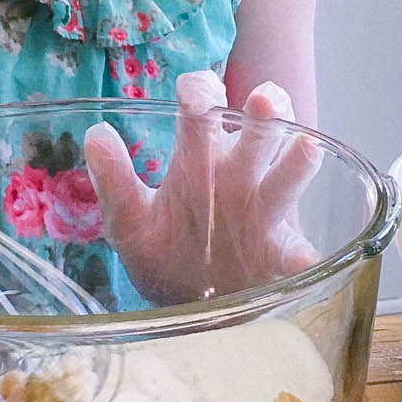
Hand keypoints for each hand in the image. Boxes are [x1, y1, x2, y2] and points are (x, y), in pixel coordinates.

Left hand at [83, 69, 320, 304]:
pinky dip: (303, 254)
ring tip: (305, 148)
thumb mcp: (130, 221)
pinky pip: (297, 249)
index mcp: (199, 155)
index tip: (194, 102)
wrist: (181, 309)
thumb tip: (96, 134)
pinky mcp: (278, 254)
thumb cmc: (162, 251)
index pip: (205, 104)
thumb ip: (115, 181)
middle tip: (263, 102)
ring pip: (288, 173)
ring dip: (297, 161)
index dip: (203, 91)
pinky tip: (305, 259)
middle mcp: (238, 172)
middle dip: (268, 109)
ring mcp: (263, 210)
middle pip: (262, 126)